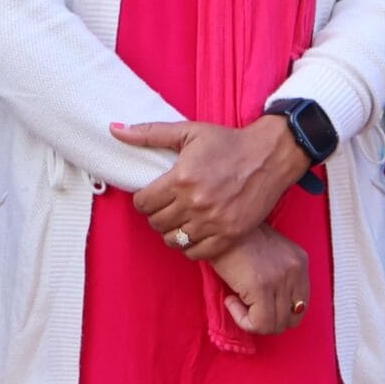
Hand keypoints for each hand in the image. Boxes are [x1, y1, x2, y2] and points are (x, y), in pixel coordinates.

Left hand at [118, 116, 314, 258]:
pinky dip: (191, 246)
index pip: (143, 203)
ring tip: (180, 219)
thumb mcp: (188, 131)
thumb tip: (114, 130)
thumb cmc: (228, 142)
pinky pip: (197, 253)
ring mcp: (214, 222)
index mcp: (182, 178)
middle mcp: (196, 203)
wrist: (270, 155)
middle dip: (157, 214)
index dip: (144, 199)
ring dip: (172, 231)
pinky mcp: (230, 235)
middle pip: (156, 223)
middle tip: (167, 205)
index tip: (153, 194)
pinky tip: (194, 232)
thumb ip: (148, 133)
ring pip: (174, 241)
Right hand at [207, 226, 309, 334]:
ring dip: (252, 320)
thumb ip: (278, 276)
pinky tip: (230, 300)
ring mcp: (281, 279)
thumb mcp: (268, 252)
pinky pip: (259, 323)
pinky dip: (242, 319)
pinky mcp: (262, 287)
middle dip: (268, 321)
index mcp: (300, 261)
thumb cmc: (236, 238)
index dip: (279, 313)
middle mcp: (296, 270)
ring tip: (235, 300)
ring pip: (275, 325)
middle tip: (247, 308)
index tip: (258, 304)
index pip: (301, 306)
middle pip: (291, 320)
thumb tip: (270, 308)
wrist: (218, 224)